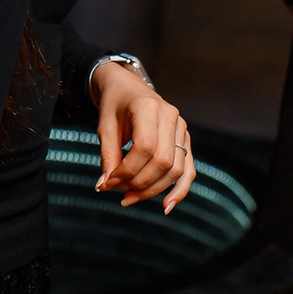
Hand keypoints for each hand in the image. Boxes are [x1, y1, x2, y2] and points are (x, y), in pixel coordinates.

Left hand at [92, 62, 195, 213]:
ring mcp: (181, 128)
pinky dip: (179, 189)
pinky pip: (188, 169)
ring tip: (130, 198)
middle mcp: (170, 116)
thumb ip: (107, 155)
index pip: (144, 148)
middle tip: (118, 192)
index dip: (127, 170)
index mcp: (148, 107)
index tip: (108, 182)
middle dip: (139, 183)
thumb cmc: (114, 106)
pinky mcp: (185, 139)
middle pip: (162, 161)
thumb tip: (104, 185)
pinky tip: (166, 206)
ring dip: (153, 190)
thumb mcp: (105, 126)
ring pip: (176, 169)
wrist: (127, 87)